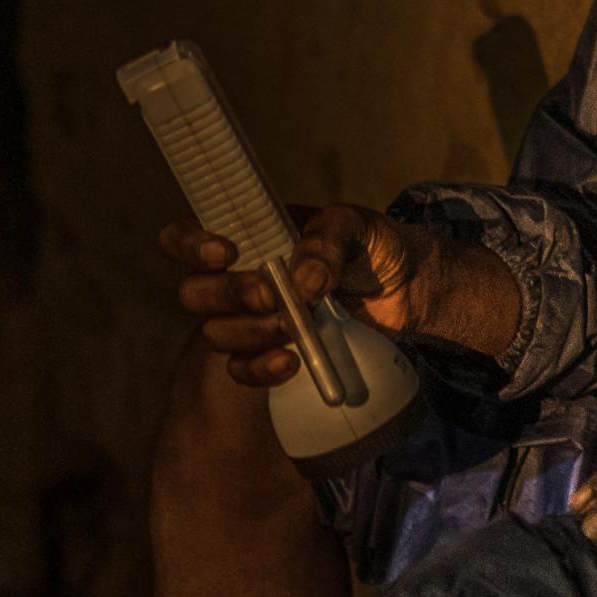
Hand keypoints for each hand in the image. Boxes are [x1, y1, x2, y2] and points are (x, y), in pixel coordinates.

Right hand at [156, 204, 440, 387]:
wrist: (411, 290)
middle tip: (271, 296)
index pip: (185, 237)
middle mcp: (240, 275)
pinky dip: (261, 370)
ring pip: (215, 333)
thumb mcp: (359, 227)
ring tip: (294, 326)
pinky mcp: (271, 352)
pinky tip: (292, 363)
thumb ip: (328, 242)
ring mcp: (253, 318)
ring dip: (250, 333)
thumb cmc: (377, 245)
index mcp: (249, 234)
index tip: (227, 252)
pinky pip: (242, 369)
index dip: (189, 246)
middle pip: (195, 293)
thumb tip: (300, 280)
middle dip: (228, 296)